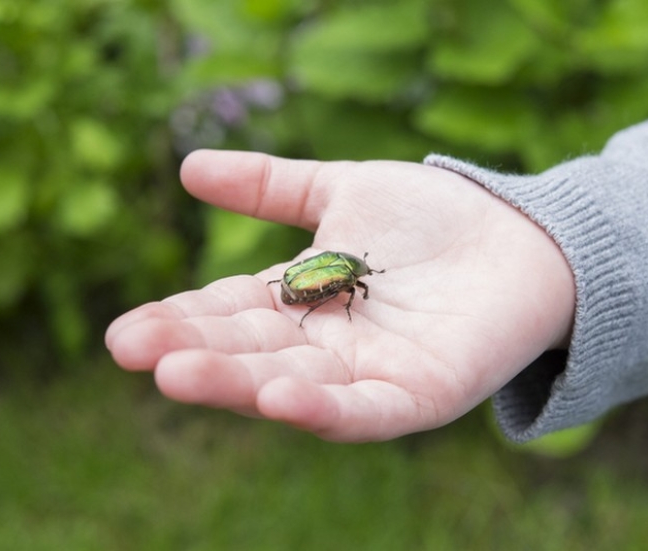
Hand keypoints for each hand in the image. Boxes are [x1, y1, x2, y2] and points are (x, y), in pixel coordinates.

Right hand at [105, 149, 574, 441]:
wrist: (519, 234)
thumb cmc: (430, 217)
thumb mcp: (341, 190)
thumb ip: (271, 185)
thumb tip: (188, 167)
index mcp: (300, 302)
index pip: (229, 313)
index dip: (181, 319)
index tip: (128, 328)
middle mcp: (325, 346)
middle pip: (251, 353)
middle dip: (193, 352)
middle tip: (130, 349)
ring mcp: (370, 374)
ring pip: (293, 386)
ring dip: (237, 384)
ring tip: (178, 374)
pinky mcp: (419, 394)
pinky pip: (365, 410)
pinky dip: (322, 410)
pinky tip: (277, 399)